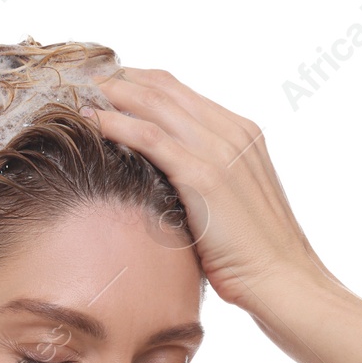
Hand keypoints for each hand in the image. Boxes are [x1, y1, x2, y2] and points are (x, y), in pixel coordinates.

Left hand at [87, 68, 340, 312]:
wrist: (283, 281)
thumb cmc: (253, 256)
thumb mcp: (228, 204)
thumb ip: (201, 179)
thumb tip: (160, 181)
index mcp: (241, 133)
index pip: (180, 92)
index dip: (138, 82)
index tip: (105, 86)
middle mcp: (233, 132)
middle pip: (164, 88)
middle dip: (118, 80)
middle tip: (82, 81)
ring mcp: (221, 151)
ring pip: (155, 105)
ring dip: (112, 96)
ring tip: (77, 94)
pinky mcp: (206, 176)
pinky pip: (151, 138)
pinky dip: (117, 124)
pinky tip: (91, 122)